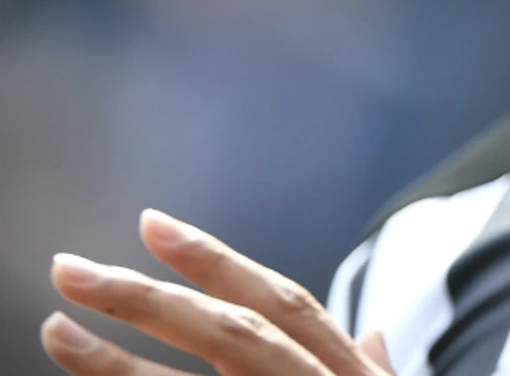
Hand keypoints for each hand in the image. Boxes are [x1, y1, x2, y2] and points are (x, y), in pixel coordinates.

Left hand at [42, 209, 393, 375]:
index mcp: (345, 373)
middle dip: (148, 297)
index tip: (150, 225)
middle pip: (230, 333)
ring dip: (117, 363)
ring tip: (55, 332)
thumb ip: (372, 370)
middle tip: (68, 268)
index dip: (217, 261)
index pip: (279, 302)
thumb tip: (376, 335)